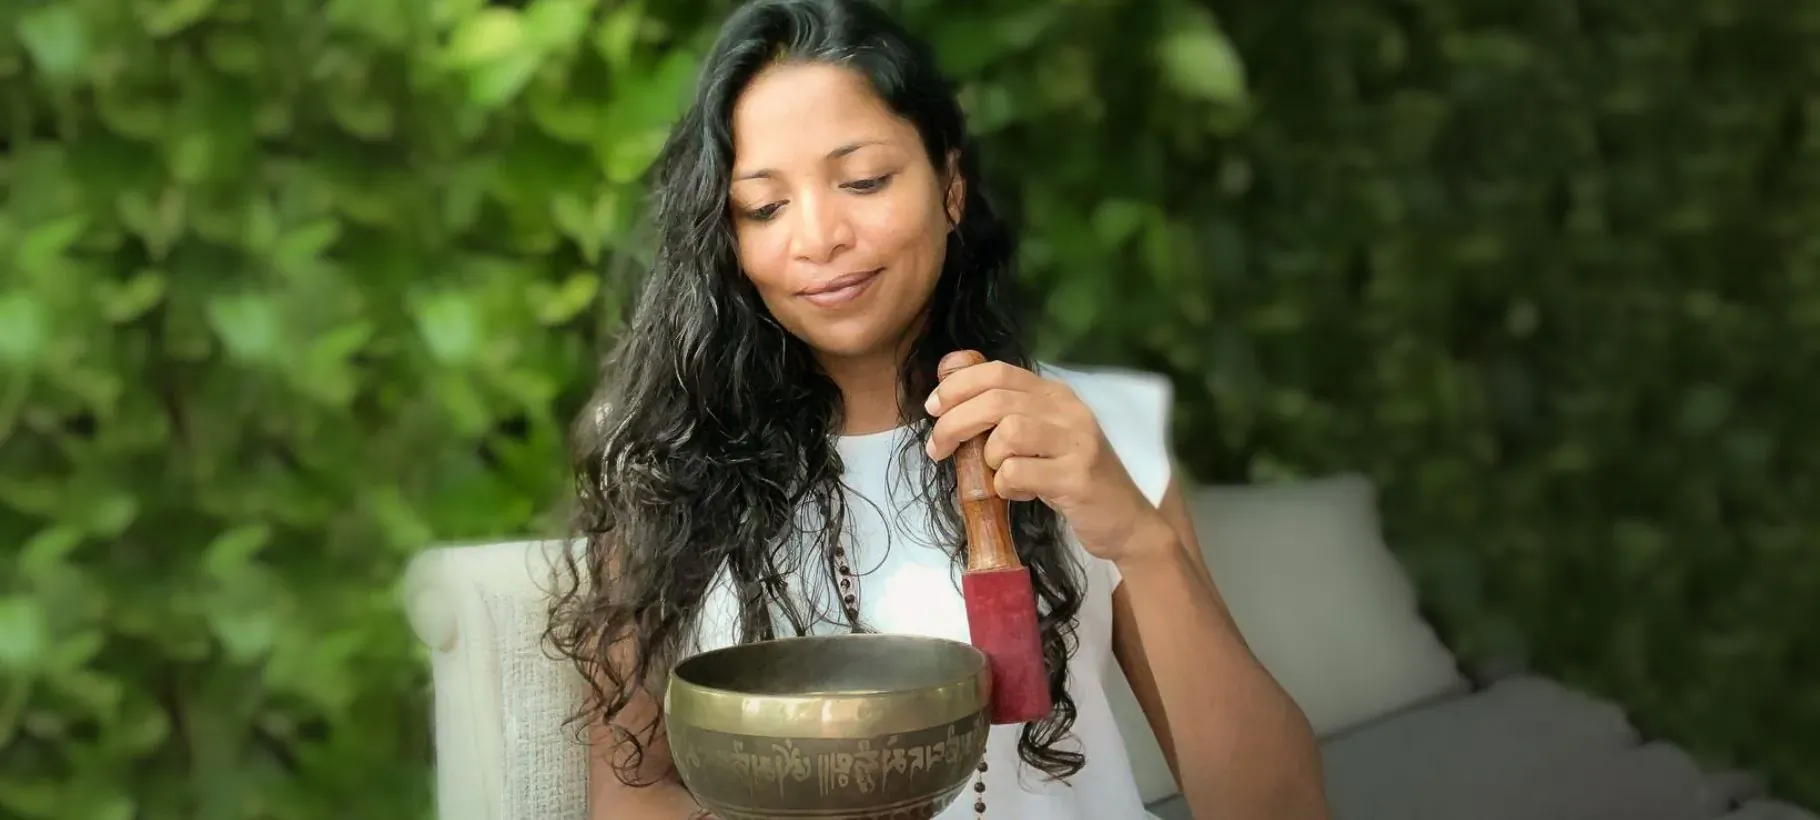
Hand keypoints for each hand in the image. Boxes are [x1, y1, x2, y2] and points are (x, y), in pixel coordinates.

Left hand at [924, 352, 1163, 564]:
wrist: (1124, 520)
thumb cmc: (1070, 477)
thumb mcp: (1040, 435)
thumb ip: (1004, 410)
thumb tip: (948, 379)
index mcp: (1055, 394)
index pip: (998, 371)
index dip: (958, 384)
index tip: (932, 406)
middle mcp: (1069, 410)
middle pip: (996, 400)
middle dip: (954, 422)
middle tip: (937, 448)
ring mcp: (1077, 442)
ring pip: (1008, 432)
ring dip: (987, 457)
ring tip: (995, 474)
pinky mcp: (1077, 477)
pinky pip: (1018, 473)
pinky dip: (1005, 486)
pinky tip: (1019, 493)